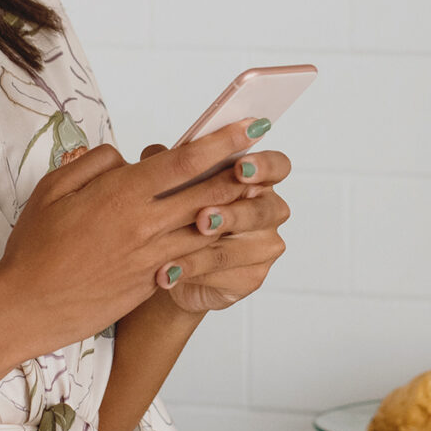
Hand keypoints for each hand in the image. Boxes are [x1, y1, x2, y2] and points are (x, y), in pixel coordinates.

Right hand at [0, 120, 275, 352]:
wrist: (27, 307)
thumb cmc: (35, 246)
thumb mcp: (53, 189)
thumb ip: (94, 164)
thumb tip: (126, 158)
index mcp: (121, 195)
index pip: (184, 162)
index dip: (221, 142)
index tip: (249, 126)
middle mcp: (145, 225)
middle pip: (208, 195)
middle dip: (242, 175)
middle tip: (267, 158)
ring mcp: (152, 258)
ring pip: (207, 231)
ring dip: (236, 213)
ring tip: (258, 196)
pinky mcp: (151, 284)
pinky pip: (191, 261)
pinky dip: (213, 248)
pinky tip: (228, 238)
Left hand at [134, 140, 291, 314]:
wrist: (172, 262)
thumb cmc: (180, 212)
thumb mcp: (173, 184)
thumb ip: (171, 165)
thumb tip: (154, 153)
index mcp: (257, 179)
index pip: (277, 166)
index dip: (264, 166)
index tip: (240, 168)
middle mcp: (268, 211)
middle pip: (261, 211)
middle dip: (230, 214)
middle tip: (203, 217)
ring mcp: (264, 246)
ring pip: (239, 248)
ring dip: (203, 251)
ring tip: (173, 253)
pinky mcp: (252, 277)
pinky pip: (226, 275)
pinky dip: (193, 273)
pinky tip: (169, 274)